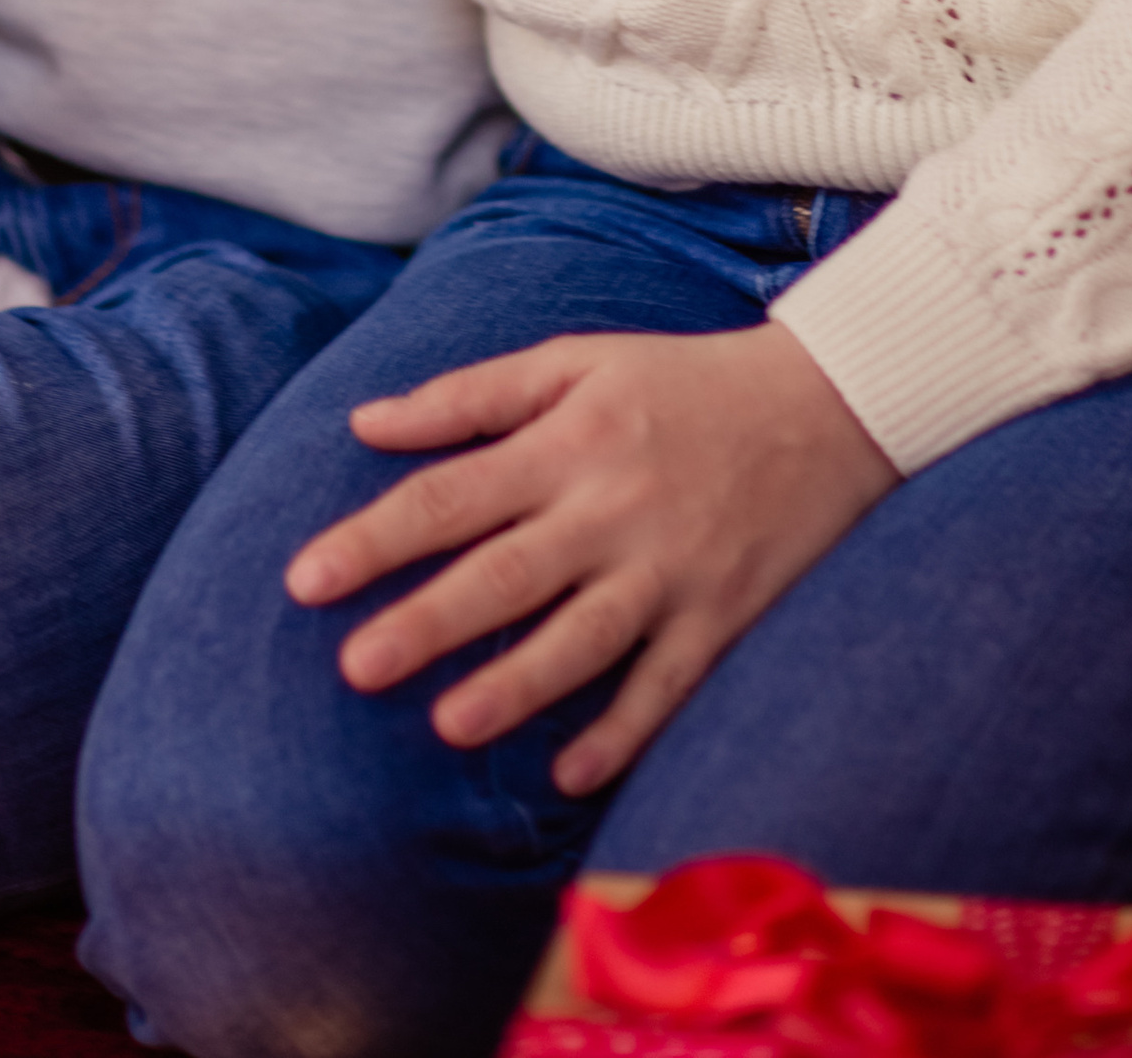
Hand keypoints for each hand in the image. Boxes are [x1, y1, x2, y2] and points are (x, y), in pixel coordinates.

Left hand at [287, 326, 894, 796]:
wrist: (827, 403)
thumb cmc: (678, 381)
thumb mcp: (574, 361)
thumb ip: (469, 396)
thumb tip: (365, 425)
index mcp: (567, 439)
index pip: (451, 493)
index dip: (375, 537)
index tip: (304, 579)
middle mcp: (611, 507)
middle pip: (506, 572)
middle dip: (428, 621)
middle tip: (355, 667)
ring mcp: (670, 569)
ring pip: (583, 638)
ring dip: (517, 683)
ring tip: (449, 725)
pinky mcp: (721, 616)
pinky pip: (667, 686)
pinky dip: (623, 730)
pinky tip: (571, 770)